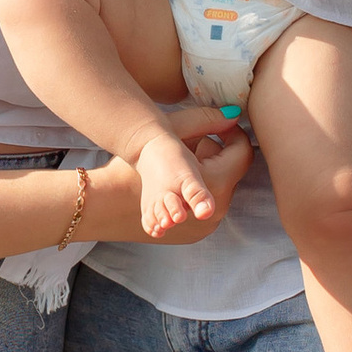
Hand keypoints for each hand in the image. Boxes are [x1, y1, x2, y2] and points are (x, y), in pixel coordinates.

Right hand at [80, 120, 250, 246]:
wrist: (108, 199)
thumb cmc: (139, 160)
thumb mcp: (175, 130)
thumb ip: (207, 121)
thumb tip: (235, 114)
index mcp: (215, 182)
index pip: (243, 153)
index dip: (235, 134)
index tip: (222, 126)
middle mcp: (216, 212)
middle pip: (231, 173)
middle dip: (218, 156)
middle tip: (193, 144)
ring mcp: (204, 228)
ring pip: (219, 191)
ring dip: (207, 175)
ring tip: (182, 163)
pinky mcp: (192, 236)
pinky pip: (205, 210)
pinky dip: (197, 195)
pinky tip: (176, 186)